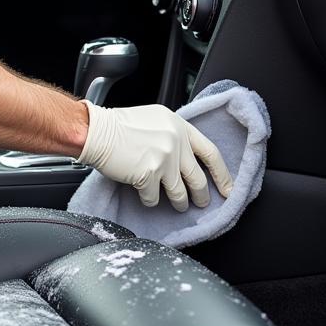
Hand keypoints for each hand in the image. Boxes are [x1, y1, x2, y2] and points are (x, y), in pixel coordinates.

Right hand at [77, 101, 233, 209]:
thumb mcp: (155, 120)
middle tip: (201, 203)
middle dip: (202, 195)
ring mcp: (163, 159)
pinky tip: (143, 193)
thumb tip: (187, 160)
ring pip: (180, 193)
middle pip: (198, 178)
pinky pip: (155, 198)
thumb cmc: (119, 125)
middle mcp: (175, 141)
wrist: (96, 130)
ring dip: (179, 203)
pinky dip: (150, 200)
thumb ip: (174, 136)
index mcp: (179, 125)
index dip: (222, 174)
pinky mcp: (149, 175)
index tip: (228, 189)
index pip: (210, 153)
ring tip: (177, 205)